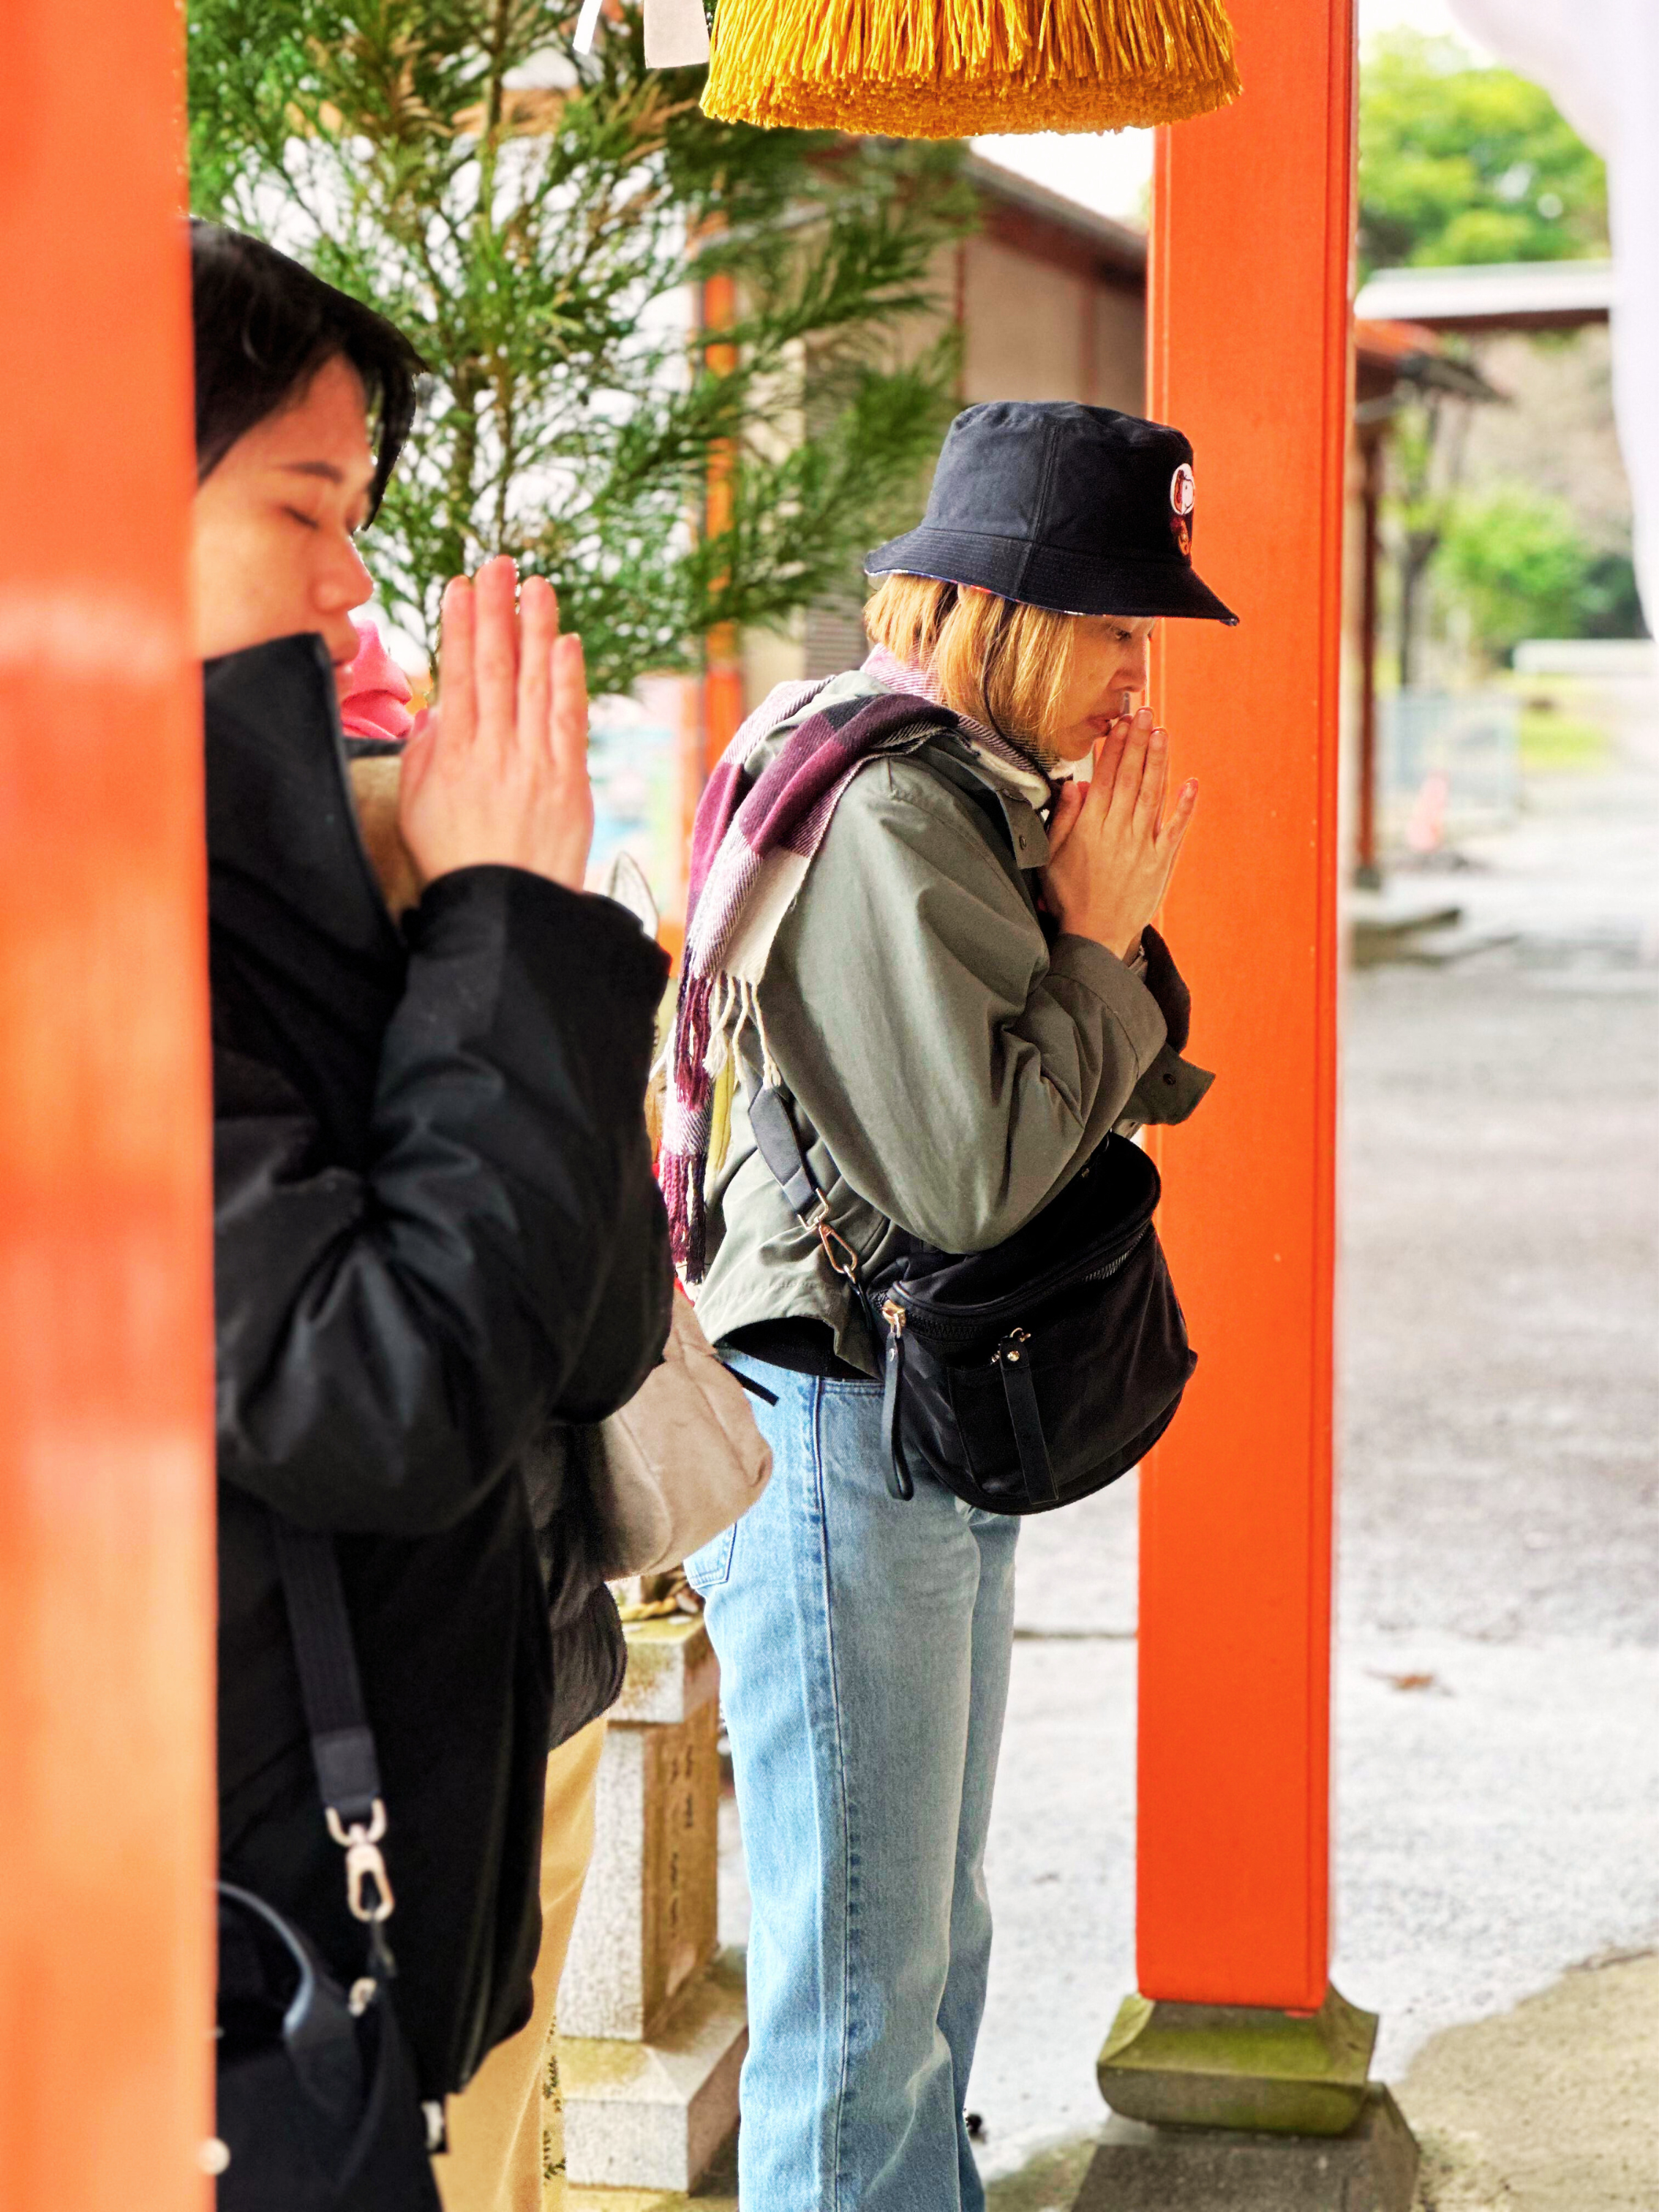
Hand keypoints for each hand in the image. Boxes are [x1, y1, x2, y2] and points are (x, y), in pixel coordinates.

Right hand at [398, 555, 593, 892]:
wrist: (506, 911)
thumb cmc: (456, 863)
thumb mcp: (416, 808)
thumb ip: (424, 754)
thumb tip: (440, 711)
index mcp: (452, 755)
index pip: (457, 676)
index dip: (459, 626)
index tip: (459, 586)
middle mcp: (494, 751)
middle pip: (495, 667)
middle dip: (495, 610)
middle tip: (498, 563)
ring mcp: (535, 762)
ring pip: (534, 683)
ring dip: (536, 629)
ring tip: (536, 585)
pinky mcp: (569, 779)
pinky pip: (568, 718)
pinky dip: (568, 679)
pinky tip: (566, 643)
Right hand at [1040, 708, 1196, 958]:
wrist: (1095, 937)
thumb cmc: (1069, 898)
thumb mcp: (1052, 858)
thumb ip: (1064, 819)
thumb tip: (1076, 784)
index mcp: (1091, 828)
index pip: (1106, 777)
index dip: (1114, 747)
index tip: (1120, 723)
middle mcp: (1118, 831)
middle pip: (1131, 777)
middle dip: (1138, 742)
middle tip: (1144, 712)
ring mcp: (1142, 846)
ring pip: (1153, 794)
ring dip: (1159, 761)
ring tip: (1162, 732)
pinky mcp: (1161, 862)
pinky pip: (1175, 828)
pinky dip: (1184, 805)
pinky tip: (1190, 782)